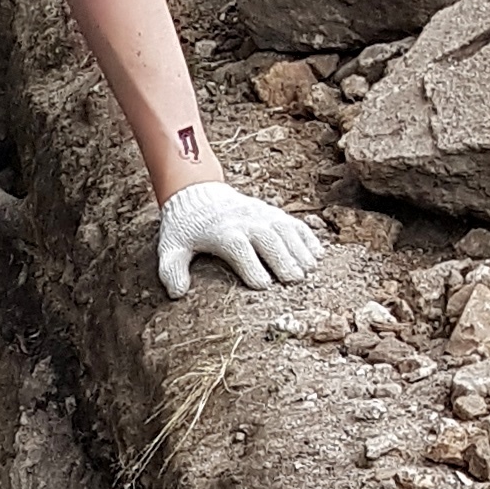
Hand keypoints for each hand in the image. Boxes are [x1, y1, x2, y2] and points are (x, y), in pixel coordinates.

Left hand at [156, 179, 324, 297]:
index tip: (262, 286)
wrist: (198, 195)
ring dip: (300, 250)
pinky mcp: (274, 213)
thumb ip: (171, 270)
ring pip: (286, 231)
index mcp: (221, 232)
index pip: (239, 249)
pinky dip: (308, 238)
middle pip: (268, 239)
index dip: (252, 267)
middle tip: (294, 281)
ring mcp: (263, 215)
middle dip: (283, 259)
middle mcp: (245, 221)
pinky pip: (296, 224)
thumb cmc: (185, 229)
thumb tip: (177, 293)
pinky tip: (318, 256)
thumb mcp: (170, 248)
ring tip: (309, 271)